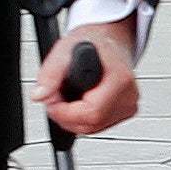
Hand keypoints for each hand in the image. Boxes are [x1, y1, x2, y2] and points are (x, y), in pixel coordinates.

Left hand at [33, 20, 136, 135]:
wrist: (109, 41)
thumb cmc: (92, 43)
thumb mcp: (64, 50)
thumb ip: (50, 74)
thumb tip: (40, 96)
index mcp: (119, 79)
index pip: (92, 112)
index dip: (66, 113)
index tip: (51, 103)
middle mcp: (129, 95)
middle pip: (92, 124)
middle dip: (65, 116)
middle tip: (55, 98)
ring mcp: (129, 105)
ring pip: (93, 128)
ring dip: (72, 118)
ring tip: (65, 97)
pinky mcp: (126, 111)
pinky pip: (98, 126)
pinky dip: (81, 118)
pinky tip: (77, 103)